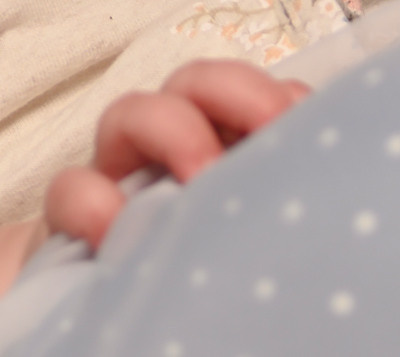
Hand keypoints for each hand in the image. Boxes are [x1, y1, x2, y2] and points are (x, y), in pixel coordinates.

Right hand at [43, 61, 309, 248]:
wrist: (125, 317)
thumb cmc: (212, 264)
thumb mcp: (255, 222)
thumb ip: (281, 188)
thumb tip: (329, 172)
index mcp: (228, 143)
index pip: (256, 94)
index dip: (282, 94)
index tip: (307, 124)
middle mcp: (174, 145)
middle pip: (196, 83)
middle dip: (233, 91)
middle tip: (268, 131)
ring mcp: (121, 173)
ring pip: (129, 112)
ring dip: (170, 130)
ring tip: (200, 182)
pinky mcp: (75, 216)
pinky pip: (70, 186)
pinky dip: (91, 201)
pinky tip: (118, 236)